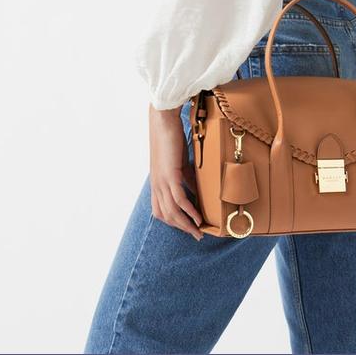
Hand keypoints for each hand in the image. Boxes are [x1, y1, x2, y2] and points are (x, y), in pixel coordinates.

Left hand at [148, 103, 203, 240]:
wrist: (163, 121)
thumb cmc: (170, 138)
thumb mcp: (179, 163)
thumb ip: (186, 177)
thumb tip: (196, 189)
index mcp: (157, 183)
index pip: (161, 211)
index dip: (174, 222)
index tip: (188, 228)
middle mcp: (156, 185)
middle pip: (166, 216)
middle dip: (182, 228)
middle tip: (197, 235)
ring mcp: (161, 181)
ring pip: (172, 211)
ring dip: (186, 224)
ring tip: (199, 231)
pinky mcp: (169, 175)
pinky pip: (179, 200)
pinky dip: (188, 212)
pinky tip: (198, 218)